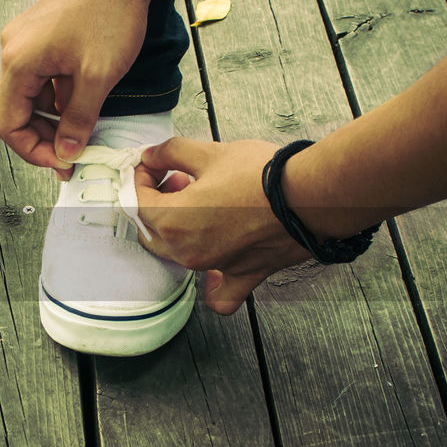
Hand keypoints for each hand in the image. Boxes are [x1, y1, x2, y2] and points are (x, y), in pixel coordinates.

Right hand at [0, 0, 153, 178]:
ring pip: (33, 97)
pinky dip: (60, 99)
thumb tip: (67, 153)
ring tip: (84, 134)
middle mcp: (15, 51)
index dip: (34, 152)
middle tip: (75, 156)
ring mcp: (27, 42)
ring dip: (54, 120)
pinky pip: (44, 79)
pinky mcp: (42, 37)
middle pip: (18, 112)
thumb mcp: (98, 76)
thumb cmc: (110, 11)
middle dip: (45, 139)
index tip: (63, 163)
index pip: (8, 125)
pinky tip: (84, 107)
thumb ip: (78, 120)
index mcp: (19, 63)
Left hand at [135, 137, 311, 313]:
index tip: (154, 163)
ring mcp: (214, 268)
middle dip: (157, 201)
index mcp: (173, 222)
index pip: (137, 200)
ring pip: (177, 255)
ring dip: (179, 228)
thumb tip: (153, 155)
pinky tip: (214, 271)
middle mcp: (187, 252)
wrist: (310, 196)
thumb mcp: (210, 152)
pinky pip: (219, 294)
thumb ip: (172, 152)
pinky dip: (212, 285)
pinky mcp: (243, 276)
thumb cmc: (262, 176)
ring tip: (202, 200)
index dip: (142, 176)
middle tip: (178, 178)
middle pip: (152, 229)